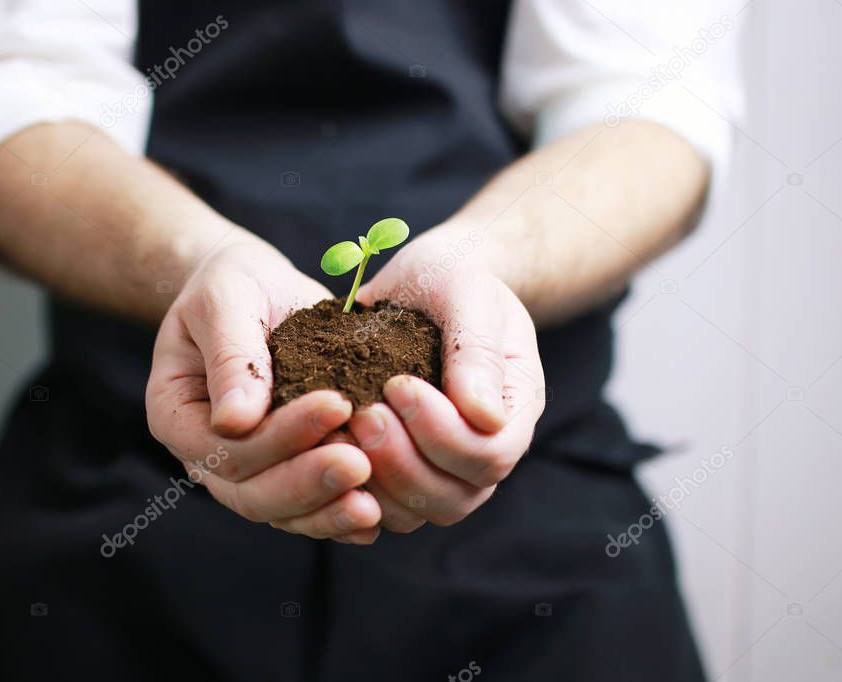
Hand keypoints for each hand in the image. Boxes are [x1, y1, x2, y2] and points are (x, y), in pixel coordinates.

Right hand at [146, 240, 381, 543]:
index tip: (336, 403)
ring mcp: (247, 470)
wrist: (258, 288)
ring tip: (373, 504)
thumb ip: (230, 356)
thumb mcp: (224, 300)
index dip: (280, 435)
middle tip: (361, 463)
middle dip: (308, 481)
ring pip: (282, 510)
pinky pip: (308, 508)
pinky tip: (377, 512)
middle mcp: (206, 456)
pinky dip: (339, 513)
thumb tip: (236, 421)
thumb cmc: (233, 285)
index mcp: (177, 416)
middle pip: (252, 493)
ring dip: (327, 510)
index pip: (226, 447)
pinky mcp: (285, 470)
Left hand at [349, 225, 545, 531]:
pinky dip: (352, 485)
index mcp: (514, 409)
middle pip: (455, 498)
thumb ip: (476, 349)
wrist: (425, 280)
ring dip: (376, 480)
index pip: (490, 455)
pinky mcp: (403, 467)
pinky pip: (381, 503)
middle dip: (404, 462)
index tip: (397, 384)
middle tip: (362, 414)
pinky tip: (326, 445)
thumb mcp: (468, 292)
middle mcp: (485, 448)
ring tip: (344, 426)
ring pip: (417, 512)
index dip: (442, 433)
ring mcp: (444, 466)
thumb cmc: (452, 277)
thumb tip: (484, 417)